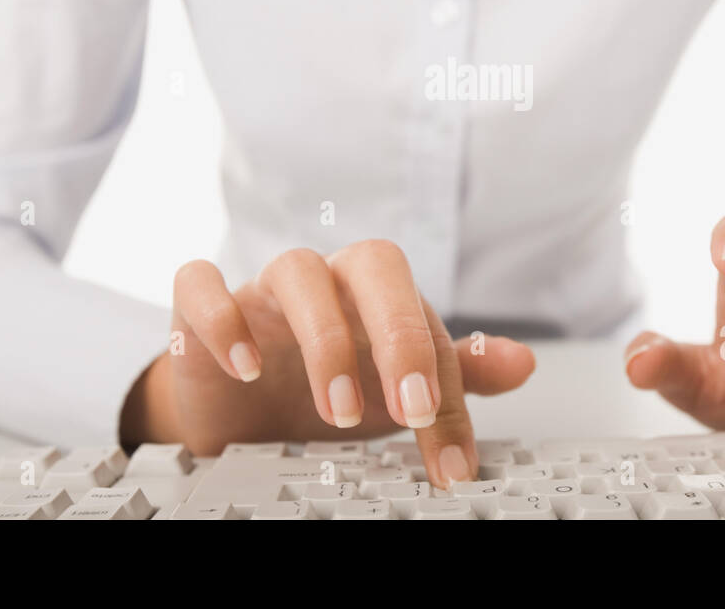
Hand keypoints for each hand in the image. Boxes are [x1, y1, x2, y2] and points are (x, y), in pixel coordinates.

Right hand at [120, 240, 535, 487]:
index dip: (446, 390)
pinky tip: (244, 365)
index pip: (427, 323)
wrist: (239, 410)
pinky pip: (201, 283)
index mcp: (379, 295)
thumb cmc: (321, 387)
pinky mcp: (200, 306)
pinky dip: (221, 317)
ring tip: (338, 411)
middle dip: (399, 334)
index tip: (452, 460)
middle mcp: (328, 280)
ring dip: (325, 341)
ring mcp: (264, 288)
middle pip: (374, 263)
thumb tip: (523, 364)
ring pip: (297, 270)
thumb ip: (457, 374)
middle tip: (410, 408)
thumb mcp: (393, 388)